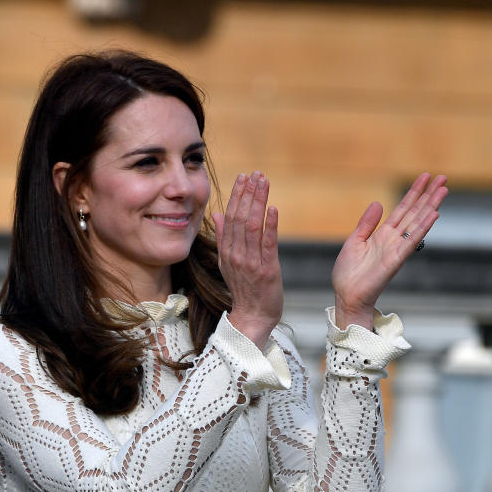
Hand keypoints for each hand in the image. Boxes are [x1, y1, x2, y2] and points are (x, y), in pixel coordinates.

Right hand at [212, 171, 282, 349]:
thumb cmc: (244, 289)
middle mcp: (236, 254)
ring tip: (264, 183)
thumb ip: (224, 237)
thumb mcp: (228, 262)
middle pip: (240, 218)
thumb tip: (218, 213)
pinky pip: (267, 244)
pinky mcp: (267, 270)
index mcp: (227, 251)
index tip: (243, 177)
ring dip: (258, 202)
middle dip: (248, 193)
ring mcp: (250, 262)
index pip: (231, 217)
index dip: (237, 196)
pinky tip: (273, 209)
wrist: (252, 317)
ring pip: (253, 226)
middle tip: (256, 174)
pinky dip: (270, 225)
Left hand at [331, 172, 447, 329]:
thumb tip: (379, 203)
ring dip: (431, 206)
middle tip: (443, 178)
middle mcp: (394, 239)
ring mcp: (397, 248)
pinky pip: (412, 241)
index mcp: (384, 234)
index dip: (414, 192)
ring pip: (418, 222)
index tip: (425, 177)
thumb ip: (367, 223)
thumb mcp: (354, 241)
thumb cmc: (349, 273)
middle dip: (428, 195)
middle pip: (415, 212)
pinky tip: (434, 214)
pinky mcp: (396, 260)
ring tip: (443, 190)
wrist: (347, 295)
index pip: (403, 209)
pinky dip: (423, 227)